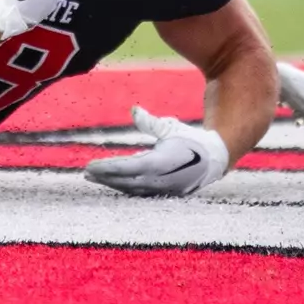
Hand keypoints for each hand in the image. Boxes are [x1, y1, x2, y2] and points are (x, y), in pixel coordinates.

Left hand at [84, 106, 228, 196]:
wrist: (217, 158)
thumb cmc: (191, 139)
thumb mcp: (171, 127)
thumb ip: (150, 122)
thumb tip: (133, 109)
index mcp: (168, 163)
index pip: (133, 168)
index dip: (111, 168)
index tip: (91, 166)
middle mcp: (168, 180)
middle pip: (130, 181)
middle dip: (107, 177)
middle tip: (86, 172)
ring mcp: (169, 190)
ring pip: (135, 190)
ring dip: (113, 184)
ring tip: (92, 177)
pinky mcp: (168, 194)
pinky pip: (142, 193)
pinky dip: (125, 188)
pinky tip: (110, 182)